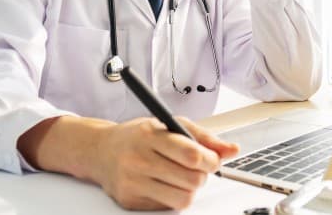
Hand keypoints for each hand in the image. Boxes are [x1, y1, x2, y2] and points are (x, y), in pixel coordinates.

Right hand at [92, 116, 238, 209]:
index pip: (192, 155)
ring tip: (182, 176)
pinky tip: (165, 183)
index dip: (211, 160)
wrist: (101, 151)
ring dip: (190, 189)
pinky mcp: (130, 200)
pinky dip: (173, 196)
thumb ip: (204, 137)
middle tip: (197, 168)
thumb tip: (231, 150)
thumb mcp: (171, 125)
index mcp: (151, 135)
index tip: (213, 159)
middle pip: (192, 179)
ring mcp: (133, 182)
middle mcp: (139, 159)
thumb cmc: (139, 136)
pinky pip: (167, 207)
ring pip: (183, 198)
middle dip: (202, 175)